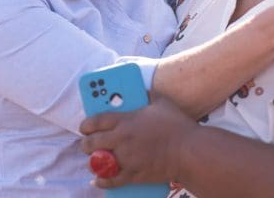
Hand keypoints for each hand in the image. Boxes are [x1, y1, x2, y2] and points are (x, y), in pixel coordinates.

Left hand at [80, 97, 197, 189]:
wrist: (189, 151)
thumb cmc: (177, 125)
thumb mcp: (161, 102)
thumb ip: (148, 94)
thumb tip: (142, 91)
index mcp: (126, 120)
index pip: (96, 121)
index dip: (86, 124)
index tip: (83, 127)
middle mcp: (122, 139)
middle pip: (92, 142)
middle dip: (86, 144)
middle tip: (86, 144)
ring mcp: (127, 158)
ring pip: (99, 162)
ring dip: (94, 162)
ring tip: (94, 160)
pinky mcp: (134, 174)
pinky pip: (112, 180)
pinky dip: (102, 181)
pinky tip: (98, 180)